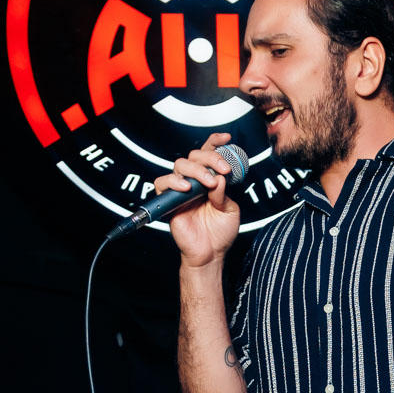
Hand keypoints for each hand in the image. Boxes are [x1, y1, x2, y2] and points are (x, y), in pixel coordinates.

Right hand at [159, 132, 240, 268]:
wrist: (210, 254)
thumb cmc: (220, 233)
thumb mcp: (230, 210)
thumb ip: (225, 193)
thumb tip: (219, 177)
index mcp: (210, 180)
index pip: (209, 155)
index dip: (215, 143)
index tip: (226, 138)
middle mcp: (195, 182)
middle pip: (195, 156)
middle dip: (211, 158)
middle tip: (223, 170)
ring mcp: (181, 190)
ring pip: (180, 164)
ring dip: (197, 169)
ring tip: (209, 183)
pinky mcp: (169, 201)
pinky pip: (163, 182)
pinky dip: (174, 181)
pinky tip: (188, 188)